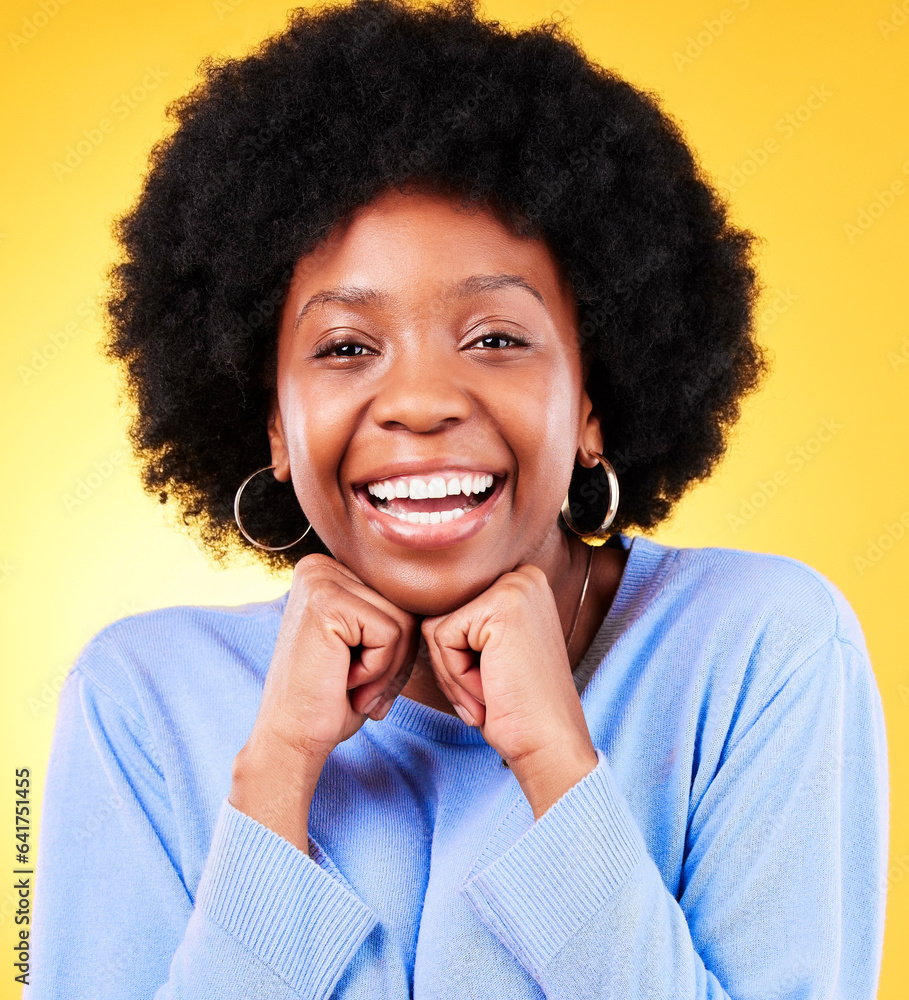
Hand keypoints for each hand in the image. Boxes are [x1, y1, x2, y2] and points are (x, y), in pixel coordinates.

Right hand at [245, 553, 420, 768]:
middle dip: (397, 659)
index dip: (397, 648)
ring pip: (403, 620)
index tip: (367, 679)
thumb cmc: (333, 697)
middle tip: (363, 691)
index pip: (399, 600)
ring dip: (389, 668)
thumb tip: (434, 592)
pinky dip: (377, 670)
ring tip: (353, 687)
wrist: (291, 739)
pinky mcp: (326, 603)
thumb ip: (389, 614)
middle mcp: (320, 566)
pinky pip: (390, 633)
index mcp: (329, 571)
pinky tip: (344, 682)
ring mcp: (320, 580)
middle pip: (404, 606)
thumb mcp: (366, 645)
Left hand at [419, 564, 597, 814]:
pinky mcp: (502, 604)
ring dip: (451, 673)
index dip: (457, 658)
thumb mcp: (487, 654)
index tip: (489, 685)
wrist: (548, 743)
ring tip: (489, 691)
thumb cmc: (515, 707)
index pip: (452, 613)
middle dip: (450, 665)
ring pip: (436, 627)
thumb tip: (417, 606)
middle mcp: (522, 576)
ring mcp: (515, 586)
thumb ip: (463, 624)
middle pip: (441, 616)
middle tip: (486, 694)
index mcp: (521, 585)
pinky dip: (457, 675)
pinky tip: (491, 688)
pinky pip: (443, 638)